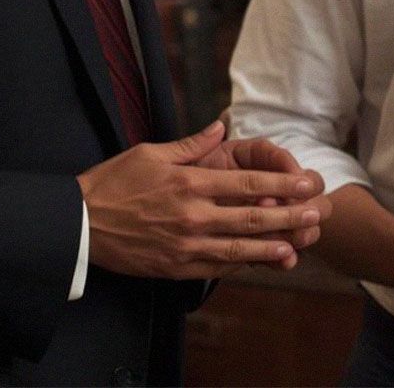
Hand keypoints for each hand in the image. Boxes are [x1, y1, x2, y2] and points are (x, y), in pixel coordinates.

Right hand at [77, 121, 327, 278]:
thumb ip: (191, 144)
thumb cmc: (113, 183)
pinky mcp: (175, 267)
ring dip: (271, 246)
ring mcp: (185, 245)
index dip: (282, 185)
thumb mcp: (151, 152)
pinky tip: (260, 263)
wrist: (77, 225)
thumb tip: (220, 127)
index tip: (307, 183)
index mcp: (190, 183)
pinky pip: (215, 268)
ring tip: (297, 244)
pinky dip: (241, 266)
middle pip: (251, 218)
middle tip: (316, 214)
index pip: (247, 185)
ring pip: (238, 248)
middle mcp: (193, 215)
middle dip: (288, 216)